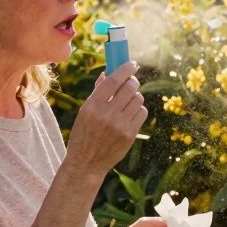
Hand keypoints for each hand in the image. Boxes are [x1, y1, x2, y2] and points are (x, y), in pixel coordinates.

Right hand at [66, 62, 146, 176]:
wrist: (86, 163)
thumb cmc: (84, 134)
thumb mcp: (85, 112)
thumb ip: (98, 92)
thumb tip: (108, 72)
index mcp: (93, 106)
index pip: (114, 80)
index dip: (125, 68)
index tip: (132, 63)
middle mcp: (107, 114)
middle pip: (130, 87)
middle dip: (132, 81)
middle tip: (131, 81)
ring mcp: (120, 125)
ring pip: (138, 99)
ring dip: (135, 96)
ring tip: (127, 101)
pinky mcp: (130, 134)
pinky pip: (142, 112)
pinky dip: (138, 109)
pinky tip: (130, 113)